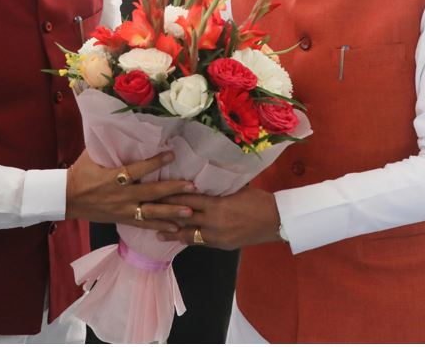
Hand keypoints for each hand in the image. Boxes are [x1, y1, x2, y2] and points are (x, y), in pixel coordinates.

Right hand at [65, 150, 194, 231]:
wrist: (66, 198)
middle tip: (192, 186)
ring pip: (150, 213)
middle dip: (172, 190)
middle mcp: (120, 196)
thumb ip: (110, 145)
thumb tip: (125, 126)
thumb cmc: (81, 171)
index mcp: (112, 177)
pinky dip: (160, 227)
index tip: (172, 155)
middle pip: (150, 193)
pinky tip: (176, 229)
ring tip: (190, 212)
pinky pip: (144, 225)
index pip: (137, 169)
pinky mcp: (123, 219)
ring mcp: (123, 210)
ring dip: (171, 212)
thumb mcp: (93, 154)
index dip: (155, 162)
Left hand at [156, 186, 281, 249]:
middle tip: (148, 211)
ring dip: (173, 232)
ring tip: (156, 231)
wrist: (276, 221)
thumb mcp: (238, 189)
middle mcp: (213, 223)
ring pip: (189, 235)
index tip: (156, 192)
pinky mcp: (222, 245)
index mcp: (217, 206)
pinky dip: (189, 239)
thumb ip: (219, 187)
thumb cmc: (258, 200)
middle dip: (166, 214)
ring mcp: (217, 237)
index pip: (188, 199)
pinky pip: (200, 242)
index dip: (171, 196)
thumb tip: (205, 179)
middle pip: (184, 217)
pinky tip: (179, 238)